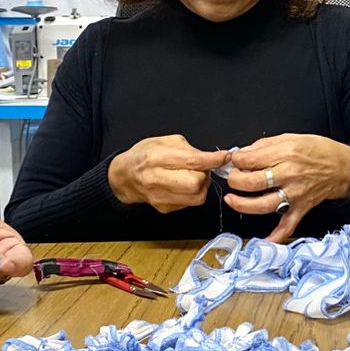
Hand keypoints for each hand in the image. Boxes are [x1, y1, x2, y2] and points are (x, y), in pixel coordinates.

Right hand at [107, 134, 226, 211]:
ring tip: (193, 177)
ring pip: (197, 197)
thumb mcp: (165, 141)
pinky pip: (190, 203)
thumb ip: (189, 149)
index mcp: (157, 157)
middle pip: (196, 183)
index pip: (192, 161)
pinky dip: (193, 194)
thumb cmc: (145, 155)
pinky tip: (184, 185)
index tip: (225, 157)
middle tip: (200, 168)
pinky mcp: (164, 208)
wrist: (124, 176)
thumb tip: (211, 158)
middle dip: (204, 175)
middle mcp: (157, 179)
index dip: (213, 160)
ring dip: (202, 186)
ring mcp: (160, 197)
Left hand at [223, 134, 349, 242]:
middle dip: (234, 180)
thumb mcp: (290, 138)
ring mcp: (294, 194)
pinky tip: (263, 240)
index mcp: (285, 154)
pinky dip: (276, 237)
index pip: (250, 160)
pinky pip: (287, 226)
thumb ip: (265, 145)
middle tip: (232, 178)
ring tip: (232, 200)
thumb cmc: (318, 151)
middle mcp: (289, 175)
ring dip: (242, 205)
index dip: (236, 160)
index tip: (234, 160)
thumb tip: (243, 153)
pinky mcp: (301, 208)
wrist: (342, 166)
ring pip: (263, 205)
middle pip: (252, 183)